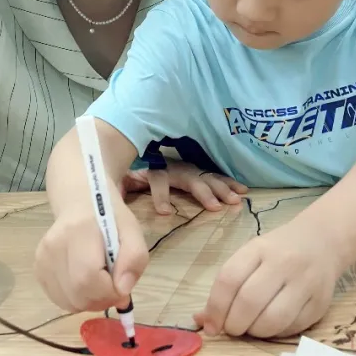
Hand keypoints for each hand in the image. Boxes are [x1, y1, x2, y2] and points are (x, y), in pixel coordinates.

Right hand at [36, 196, 147, 313]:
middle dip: (101, 300)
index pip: (88, 277)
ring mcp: (42, 258)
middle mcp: (54, 245)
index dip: (109, 292)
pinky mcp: (38, 269)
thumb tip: (122, 290)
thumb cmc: (109, 218)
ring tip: (101, 285)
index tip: (122, 288)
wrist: (79, 203)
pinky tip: (86, 284)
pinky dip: (77, 300)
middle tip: (114, 290)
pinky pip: (60, 300)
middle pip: (77, 294)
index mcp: (79, 230)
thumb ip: (134, 258)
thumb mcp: (132, 231)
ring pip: (68, 302)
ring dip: (90, 303)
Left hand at [122, 160, 247, 214]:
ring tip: (235, 200)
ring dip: (222, 188)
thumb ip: (122, 186)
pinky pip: (217, 176)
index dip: (160, 194)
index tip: (163, 212)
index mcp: (156, 170)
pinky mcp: (200, 171)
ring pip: (207, 177)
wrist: (146, 143)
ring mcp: (190, 168)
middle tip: (215, 206)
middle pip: (190, 178)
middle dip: (203, 192)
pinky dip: (230, 183)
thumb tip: (112, 195)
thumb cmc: (136, 169)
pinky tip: (243, 190)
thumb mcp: (125, 178)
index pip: (158, 179)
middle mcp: (176, 167)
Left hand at [194, 218, 340, 337]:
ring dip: (255, 332)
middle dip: (234, 324)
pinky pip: (292, 328)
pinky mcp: (320, 303)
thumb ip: (227, 286)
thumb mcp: (250, 256)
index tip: (211, 325)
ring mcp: (306, 283)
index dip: (215, 308)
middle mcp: (284, 262)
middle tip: (232, 329)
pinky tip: (272, 325)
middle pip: (249, 301)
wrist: (323, 241)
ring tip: (252, 327)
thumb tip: (202, 320)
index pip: (229, 279)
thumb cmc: (277, 252)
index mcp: (259, 248)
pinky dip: (276, 334)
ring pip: (273, 320)